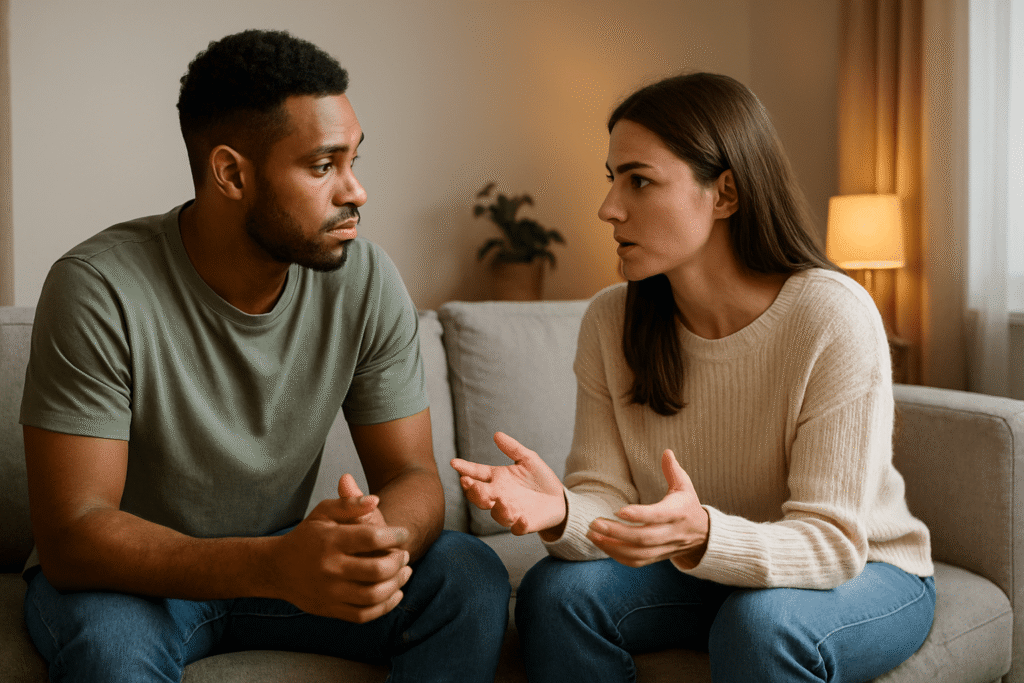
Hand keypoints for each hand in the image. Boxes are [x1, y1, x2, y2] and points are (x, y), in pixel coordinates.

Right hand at [270, 474, 411, 622]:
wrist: (277, 568)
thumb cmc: (307, 536)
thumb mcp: (323, 512)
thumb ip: (349, 503)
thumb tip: (375, 500)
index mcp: (331, 541)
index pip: (372, 538)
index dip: (395, 536)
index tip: (403, 534)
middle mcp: (331, 568)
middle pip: (377, 570)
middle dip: (399, 562)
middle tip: (405, 555)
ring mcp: (330, 592)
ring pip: (374, 595)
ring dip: (397, 584)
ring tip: (405, 573)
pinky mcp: (330, 610)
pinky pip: (364, 615)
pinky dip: (385, 607)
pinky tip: (396, 593)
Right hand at [451, 432, 565, 535]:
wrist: (558, 499)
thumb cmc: (540, 478)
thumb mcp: (528, 459)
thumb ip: (513, 448)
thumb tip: (497, 434)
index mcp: (498, 479)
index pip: (477, 473)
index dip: (465, 468)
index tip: (454, 462)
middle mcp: (499, 496)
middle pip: (480, 496)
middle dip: (473, 490)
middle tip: (468, 482)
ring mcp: (510, 511)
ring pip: (496, 513)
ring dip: (496, 508)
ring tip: (499, 501)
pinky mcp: (523, 524)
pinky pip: (517, 528)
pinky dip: (518, 525)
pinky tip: (522, 518)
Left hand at [587, 450, 708, 568]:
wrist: (702, 535)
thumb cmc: (687, 506)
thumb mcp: (685, 486)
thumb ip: (673, 470)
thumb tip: (666, 452)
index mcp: (678, 513)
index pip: (657, 516)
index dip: (639, 515)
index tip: (618, 510)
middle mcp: (671, 533)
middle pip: (643, 538)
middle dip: (617, 532)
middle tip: (594, 523)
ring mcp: (664, 548)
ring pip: (638, 553)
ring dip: (612, 546)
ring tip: (592, 535)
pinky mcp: (657, 558)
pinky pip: (636, 562)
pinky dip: (617, 555)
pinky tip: (602, 544)